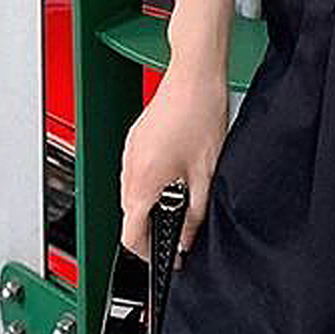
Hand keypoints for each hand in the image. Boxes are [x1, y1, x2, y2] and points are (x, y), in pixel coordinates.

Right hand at [119, 62, 227, 267]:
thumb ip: (195, 214)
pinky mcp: (136, 138)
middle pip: (130, 215)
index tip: (165, 259)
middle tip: (180, 232)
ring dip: (152, 203)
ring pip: (132, 192)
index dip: (148, 255)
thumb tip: (189, 238)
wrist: (195, 75)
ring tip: (181, 198)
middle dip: (153, 228)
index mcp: (142, 183)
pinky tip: (176, 171)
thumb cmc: (199, 113)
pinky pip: (136, 171)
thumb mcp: (205, 174)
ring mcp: (130, 151)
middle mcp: (129, 168)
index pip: (131, 236)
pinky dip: (151, 181)